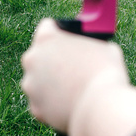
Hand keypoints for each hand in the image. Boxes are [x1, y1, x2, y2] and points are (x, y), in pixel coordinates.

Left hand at [20, 18, 129, 132]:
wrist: (100, 108)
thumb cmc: (105, 73)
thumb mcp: (104, 47)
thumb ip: (90, 44)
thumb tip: (91, 48)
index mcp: (46, 38)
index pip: (47, 27)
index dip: (58, 33)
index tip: (66, 40)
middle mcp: (32, 59)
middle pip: (38, 55)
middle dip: (51, 60)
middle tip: (70, 66)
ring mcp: (30, 84)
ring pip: (38, 81)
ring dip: (50, 83)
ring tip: (72, 89)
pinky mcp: (35, 107)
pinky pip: (42, 103)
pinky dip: (53, 104)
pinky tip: (69, 104)